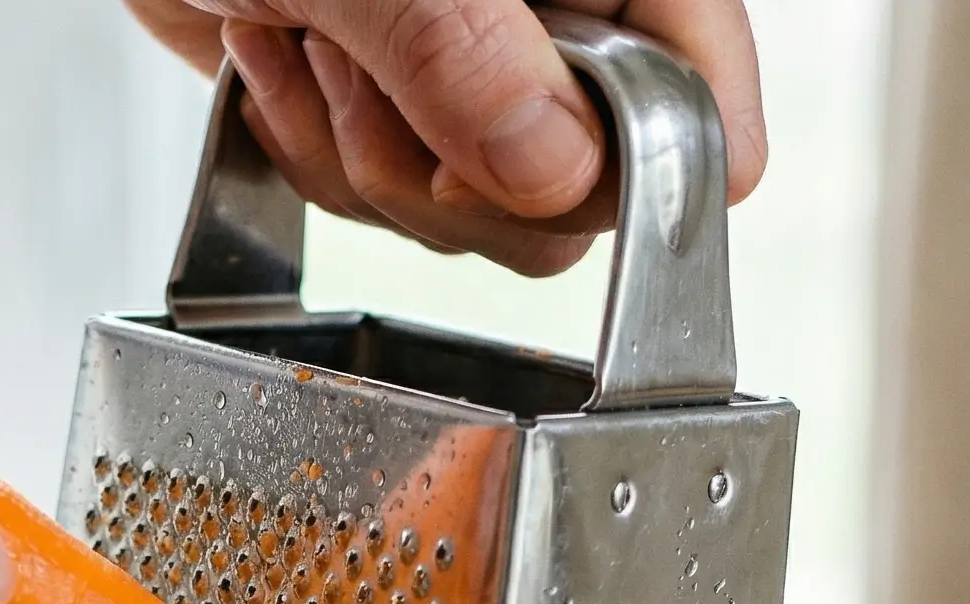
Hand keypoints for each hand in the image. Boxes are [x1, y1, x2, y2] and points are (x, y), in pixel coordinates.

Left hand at [125, 0, 765, 274]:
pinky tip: (273, 54)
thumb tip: (555, 170)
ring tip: (314, 41)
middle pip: (575, 197)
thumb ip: (459, 54)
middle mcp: (561, 17)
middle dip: (456, 181)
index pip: (695, 99)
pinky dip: (311, 150)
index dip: (623, 166)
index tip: (518, 166)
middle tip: (377, 83)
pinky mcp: (394, 105)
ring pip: (469, 217)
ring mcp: (478, 69)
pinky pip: (381, 202)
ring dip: (362, 160)